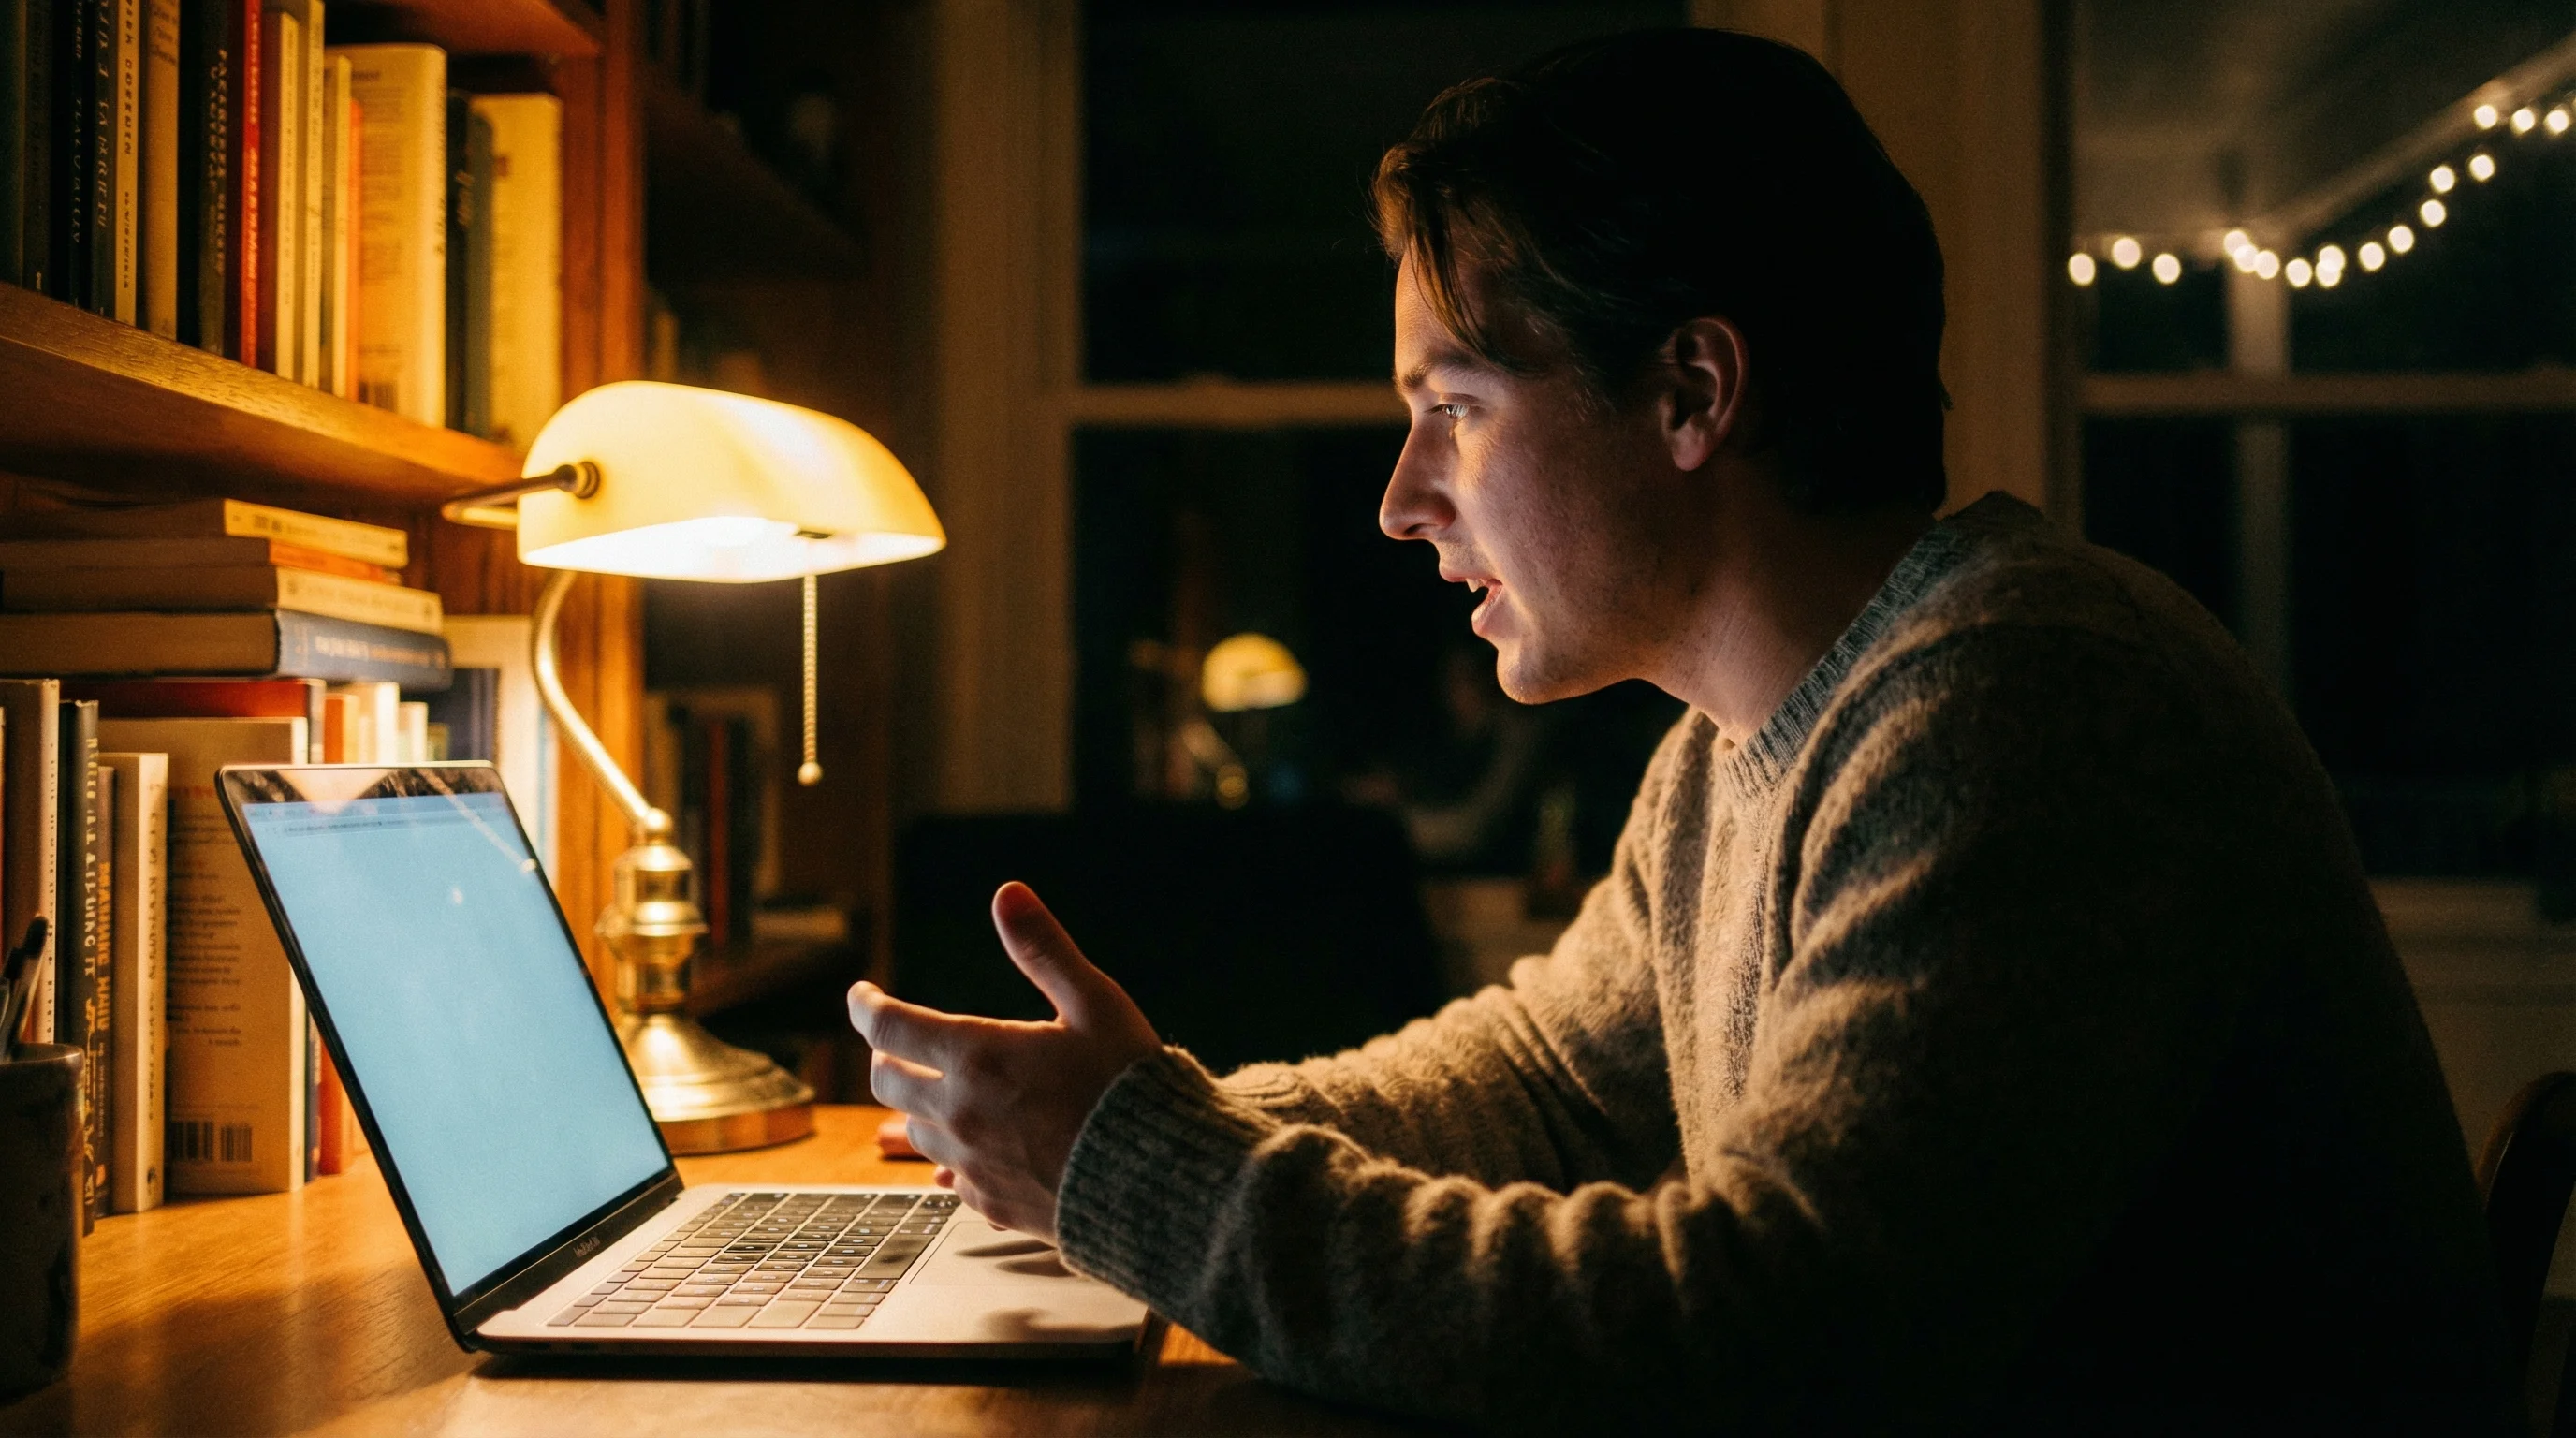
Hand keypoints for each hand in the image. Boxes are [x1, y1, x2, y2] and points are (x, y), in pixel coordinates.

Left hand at [847, 882, 1160, 1239]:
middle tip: (897, 1041)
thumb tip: (1008, 895)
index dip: (865, 1005)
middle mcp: (961, 1112)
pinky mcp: (992, 1202)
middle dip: (887, 1054)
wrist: (1160, 1179)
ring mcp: (973, 1163)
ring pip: (914, 1130)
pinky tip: (966, 1151)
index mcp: (978, 1057)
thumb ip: (1044, 950)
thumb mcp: (1095, 1004)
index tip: (861, 995)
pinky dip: (949, 1156)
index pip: (888, 1027)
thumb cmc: (1130, 1087)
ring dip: (916, 1104)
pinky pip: (949, 1178)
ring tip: (934, 1090)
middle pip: (887, 1080)